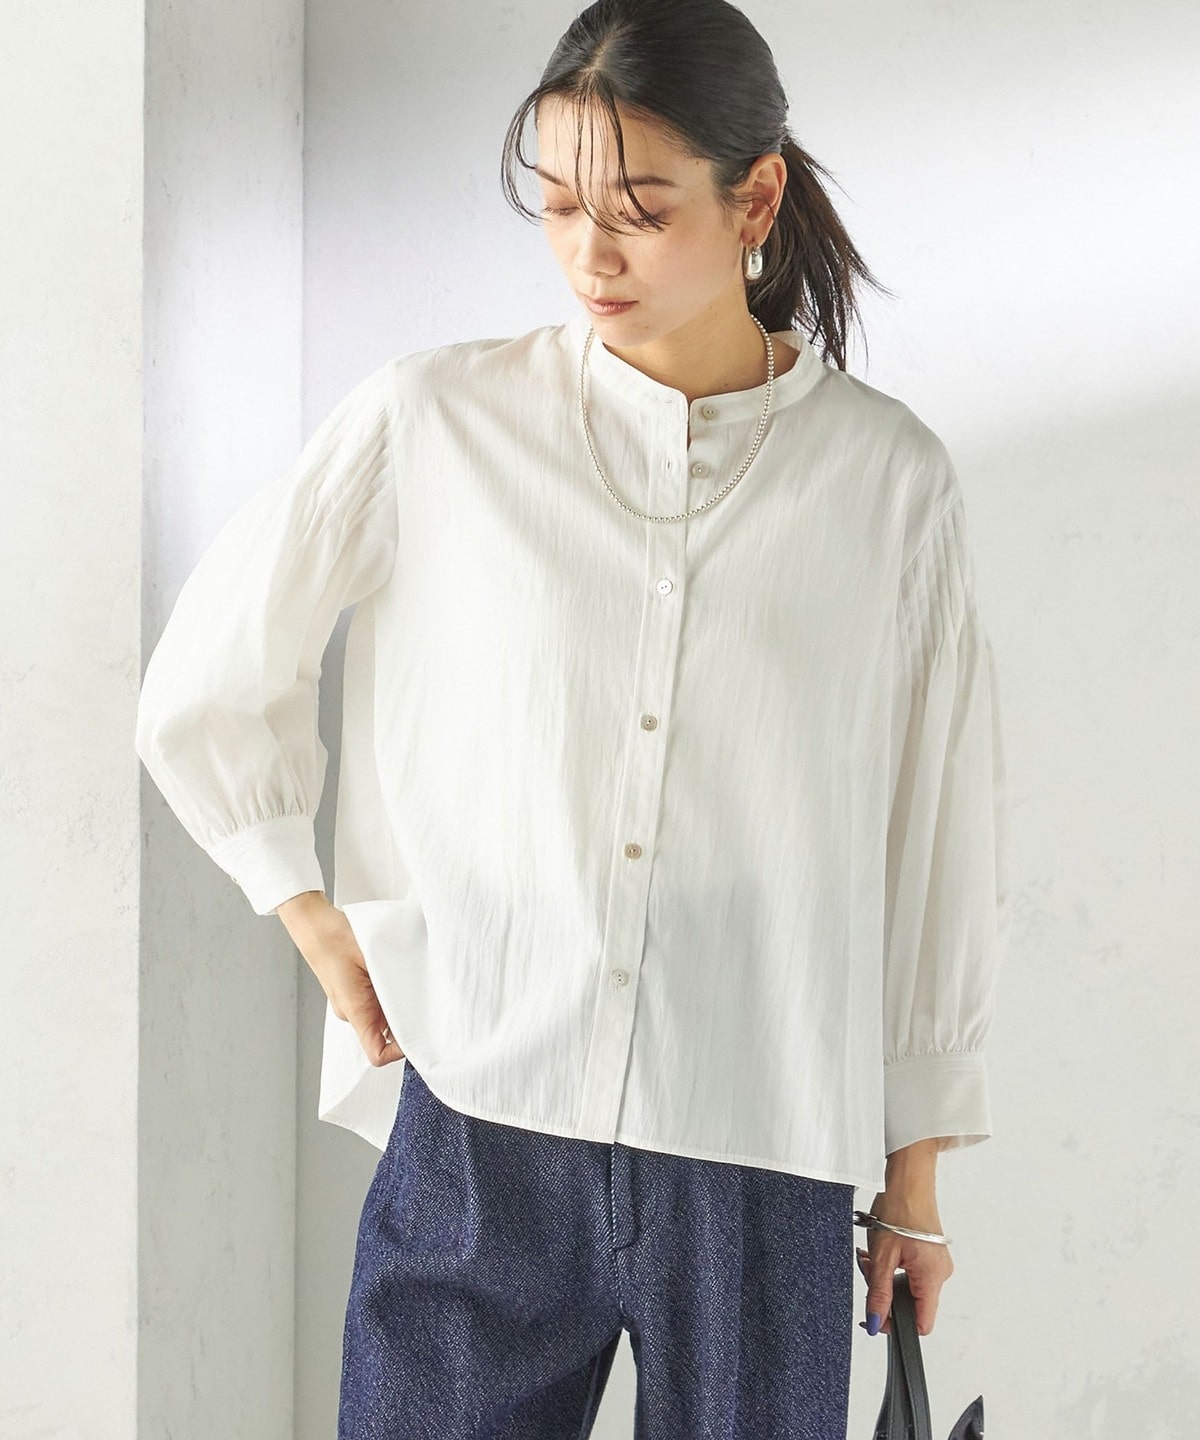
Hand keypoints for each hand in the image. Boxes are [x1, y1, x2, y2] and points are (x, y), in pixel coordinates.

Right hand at [275, 891, 404, 1066]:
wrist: (313, 925)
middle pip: (384, 1037)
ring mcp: (350, 1003)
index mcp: (354, 1010)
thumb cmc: (337, 938)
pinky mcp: (352, 992)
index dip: (400, 1051)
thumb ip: (391, 979)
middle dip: (405, 1024)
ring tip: (410, 985)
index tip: (419, 1033)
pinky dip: (388, 995)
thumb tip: (415, 995)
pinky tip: (395, 976)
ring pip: (381, 1018)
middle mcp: (351, 1013)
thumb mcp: (372, 957)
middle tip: (425, 1004)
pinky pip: (374, 1003)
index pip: (377, 1053)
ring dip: (397, 1007)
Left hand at [855, 1187, 953, 1337]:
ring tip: (872, 1255)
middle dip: (885, 1292)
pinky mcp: (931, 1252)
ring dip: (886, 1276)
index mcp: (932, 1277)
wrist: (909, 1177)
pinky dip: (894, 1265)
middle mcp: (940, 1272)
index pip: (922, 1324)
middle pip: (911, 1303)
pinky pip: (912, 1271)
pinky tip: (882, 1250)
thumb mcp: (882, 1256)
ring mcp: (937, 1262)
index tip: (874, 1316)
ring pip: (908, 1285)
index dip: (897, 1325)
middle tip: (868, 1269)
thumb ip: (879, 1293)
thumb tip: (875, 1323)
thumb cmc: (900, 1207)